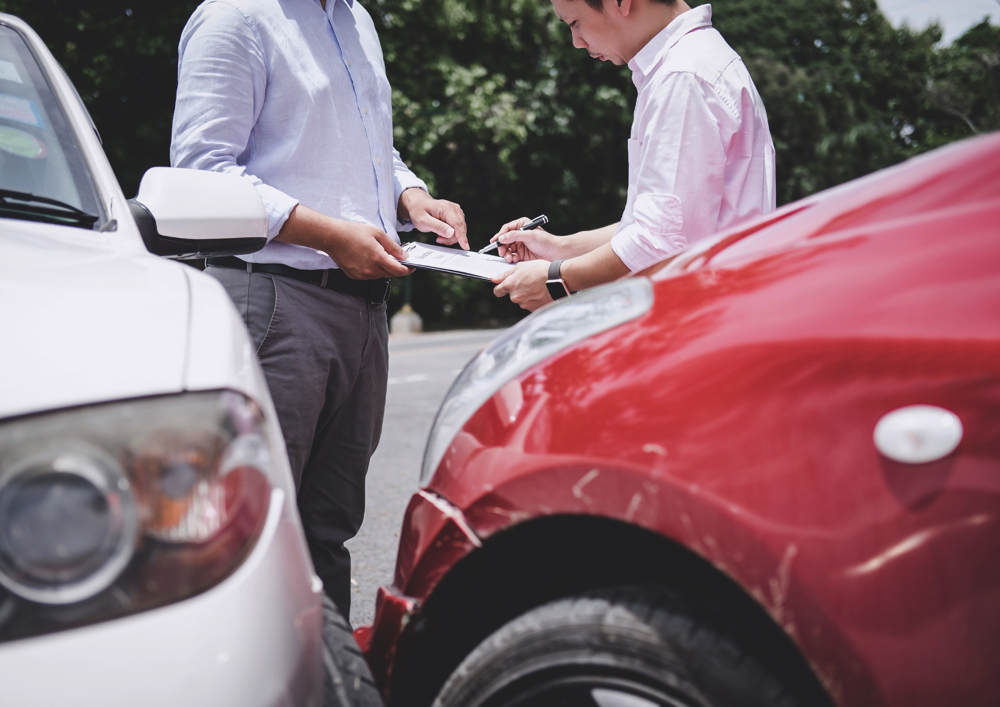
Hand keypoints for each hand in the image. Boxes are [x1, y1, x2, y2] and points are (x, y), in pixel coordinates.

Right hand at [274, 204, 412, 278]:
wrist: (333, 237)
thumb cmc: (354, 232)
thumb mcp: (377, 234)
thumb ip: (393, 246)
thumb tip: (404, 255)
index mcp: (378, 258)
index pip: (398, 271)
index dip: (408, 270)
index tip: (412, 267)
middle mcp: (370, 270)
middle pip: (390, 274)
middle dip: (397, 268)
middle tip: (398, 258)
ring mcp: (362, 274)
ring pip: (380, 275)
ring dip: (385, 268)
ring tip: (382, 256)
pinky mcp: (355, 276)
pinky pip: (370, 276)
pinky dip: (374, 270)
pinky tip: (370, 259)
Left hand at [398, 188, 468, 248]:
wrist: (418, 205)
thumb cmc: (419, 212)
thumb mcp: (423, 221)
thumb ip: (437, 227)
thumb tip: (451, 233)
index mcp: (446, 208)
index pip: (457, 224)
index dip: (462, 237)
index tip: (465, 247)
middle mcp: (454, 208)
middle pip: (460, 229)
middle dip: (451, 238)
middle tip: (438, 239)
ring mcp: (457, 211)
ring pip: (460, 230)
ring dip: (451, 237)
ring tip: (438, 235)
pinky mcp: (457, 215)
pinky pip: (458, 228)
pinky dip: (452, 234)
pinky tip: (443, 232)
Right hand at [491, 217, 560, 263]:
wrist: (556, 253)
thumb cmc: (546, 242)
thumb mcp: (530, 236)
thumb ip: (514, 235)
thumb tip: (501, 238)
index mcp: (522, 225)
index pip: (507, 229)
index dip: (499, 235)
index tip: (494, 241)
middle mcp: (520, 234)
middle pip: (505, 240)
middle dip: (502, 247)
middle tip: (502, 253)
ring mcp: (520, 244)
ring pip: (507, 249)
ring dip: (506, 254)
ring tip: (509, 258)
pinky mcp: (522, 254)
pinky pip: (512, 256)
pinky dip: (511, 258)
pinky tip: (513, 260)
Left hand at [492, 260, 551, 311]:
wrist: (557, 279)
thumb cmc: (540, 270)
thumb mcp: (521, 267)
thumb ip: (505, 274)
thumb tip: (494, 279)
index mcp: (510, 285)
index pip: (497, 291)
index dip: (500, 288)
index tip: (503, 287)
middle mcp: (515, 297)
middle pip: (511, 296)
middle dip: (516, 290)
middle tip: (527, 282)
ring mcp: (524, 304)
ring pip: (521, 300)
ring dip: (525, 295)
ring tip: (535, 286)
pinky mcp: (533, 308)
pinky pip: (530, 305)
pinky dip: (533, 300)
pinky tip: (539, 292)